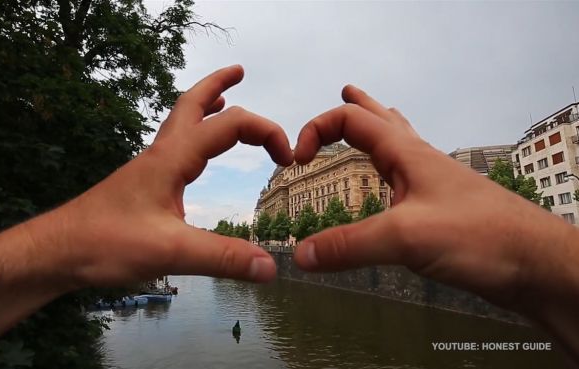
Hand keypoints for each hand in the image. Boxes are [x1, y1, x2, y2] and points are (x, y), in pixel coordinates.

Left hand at [29, 65, 292, 287]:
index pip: (229, 126)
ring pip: (179, 122)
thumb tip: (270, 267)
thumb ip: (222, 257)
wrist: (57, 250)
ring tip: (223, 100)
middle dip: (218, 83)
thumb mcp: (171, 252)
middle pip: (191, 103)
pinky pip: (172, 147)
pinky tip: (194, 159)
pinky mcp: (141, 185)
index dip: (266, 132)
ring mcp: (148, 168)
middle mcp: (160, 155)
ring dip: (204, 106)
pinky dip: (192, 136)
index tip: (289, 157)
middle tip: (240, 71)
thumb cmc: (105, 243)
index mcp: (172, 159)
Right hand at [292, 85, 578, 312]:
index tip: (297, 160)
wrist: (536, 263)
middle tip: (344, 90)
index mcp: (408, 154)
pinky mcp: (442, 210)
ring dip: (378, 129)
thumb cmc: (482, 238)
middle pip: (382, 120)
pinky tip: (392, 186)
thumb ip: (349, 245)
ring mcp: (433, 185)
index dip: (317, 130)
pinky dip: (391, 168)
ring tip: (367, 123)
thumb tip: (301, 255)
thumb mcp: (405, 237)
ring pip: (399, 145)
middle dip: (357, 107)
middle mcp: (420, 162)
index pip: (352, 120)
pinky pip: (408, 178)